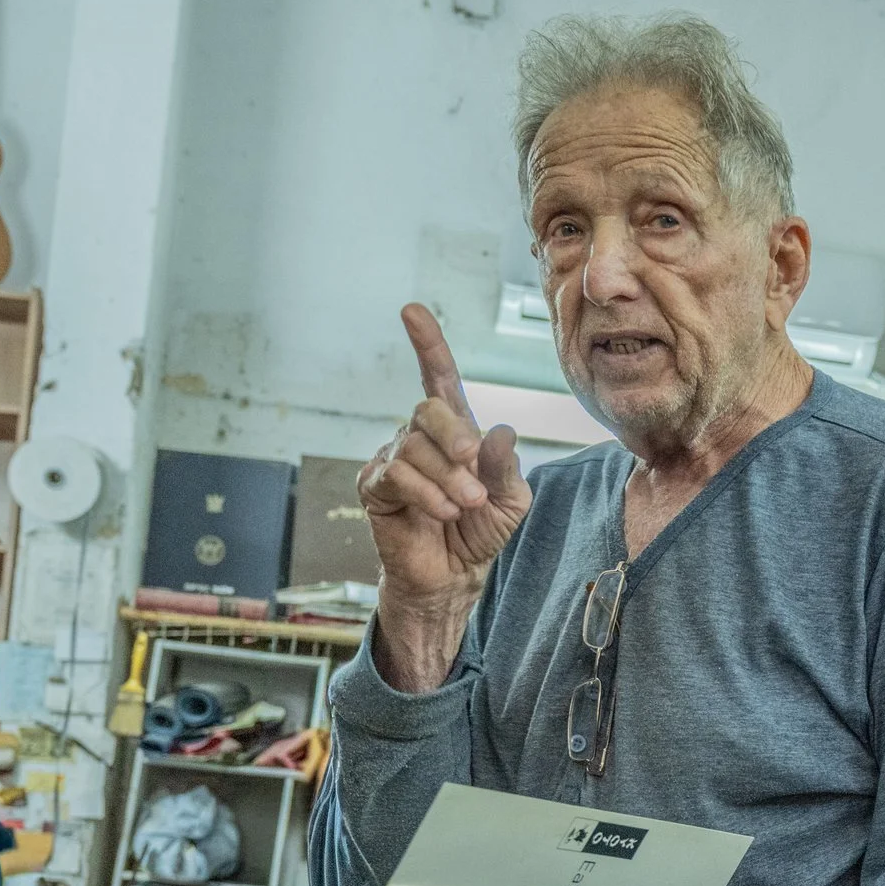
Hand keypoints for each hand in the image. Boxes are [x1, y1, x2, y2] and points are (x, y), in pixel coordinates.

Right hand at [358, 304, 533, 689]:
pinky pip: (397, 475)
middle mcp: (419, 436)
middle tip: (475, 473)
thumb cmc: (480, 530)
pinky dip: (427, 494)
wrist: (453, 574)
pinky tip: (444, 511)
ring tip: (467, 506)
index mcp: (454, 430)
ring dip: (448, 478)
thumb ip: (506, 467)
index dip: (428, 345)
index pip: (439, 379)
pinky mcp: (374, 486)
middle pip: (428, 409)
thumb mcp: (510, 500)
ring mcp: (392, 458)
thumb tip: (498, 431)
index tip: (411, 311)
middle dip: (455, 437)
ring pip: (414, 447)